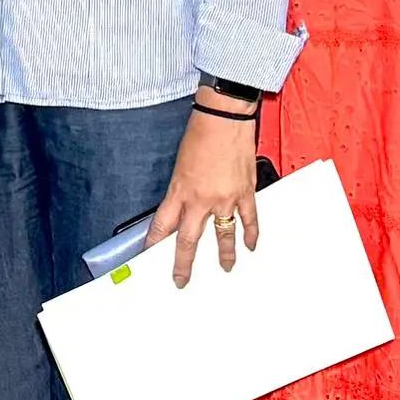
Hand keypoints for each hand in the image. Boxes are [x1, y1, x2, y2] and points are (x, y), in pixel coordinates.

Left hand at [140, 100, 262, 287]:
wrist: (224, 118)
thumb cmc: (200, 135)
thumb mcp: (180, 166)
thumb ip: (180, 191)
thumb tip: (180, 211)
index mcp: (179, 191)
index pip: (162, 226)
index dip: (153, 244)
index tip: (148, 257)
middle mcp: (201, 200)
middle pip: (189, 242)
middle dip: (184, 265)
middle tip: (181, 280)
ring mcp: (225, 199)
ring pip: (223, 236)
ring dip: (223, 256)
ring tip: (225, 268)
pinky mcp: (245, 193)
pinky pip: (249, 220)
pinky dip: (251, 234)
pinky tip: (250, 245)